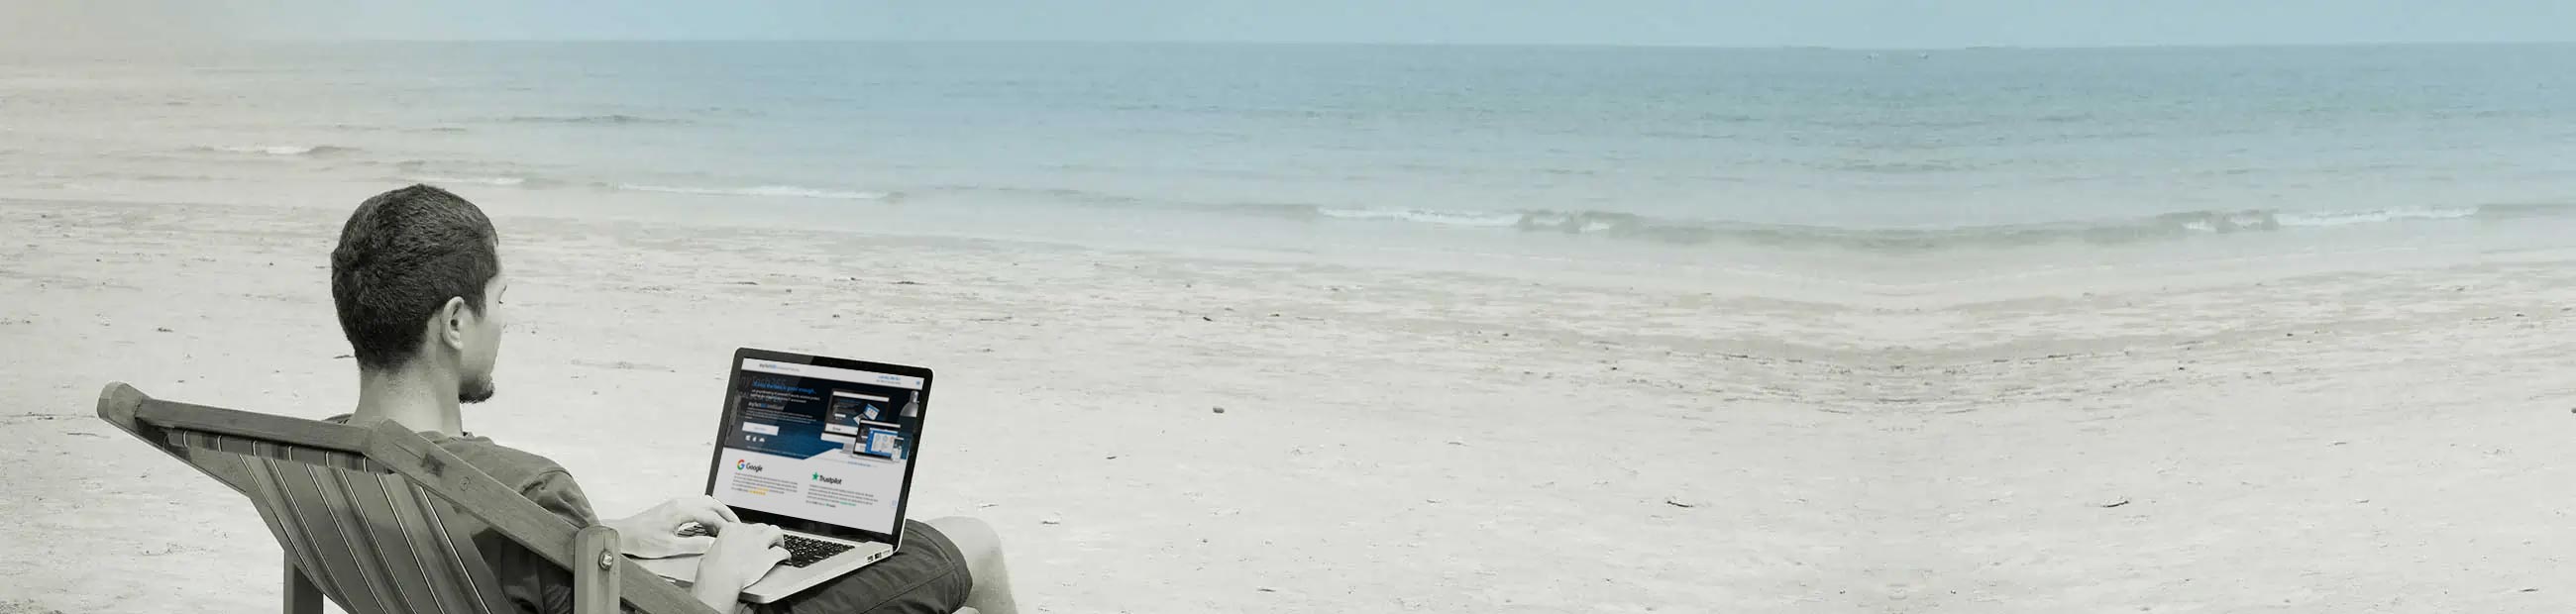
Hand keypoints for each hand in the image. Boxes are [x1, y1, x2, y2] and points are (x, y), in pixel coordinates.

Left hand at [608, 496, 738, 558]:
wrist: (622, 534)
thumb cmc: (641, 540)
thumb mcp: (668, 547)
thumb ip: (693, 544)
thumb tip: (712, 543)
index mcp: (680, 510)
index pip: (711, 515)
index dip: (724, 525)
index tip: (733, 534)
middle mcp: (679, 503)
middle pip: (712, 503)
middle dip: (726, 514)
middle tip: (737, 526)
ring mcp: (676, 503)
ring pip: (705, 502)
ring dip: (718, 512)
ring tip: (726, 526)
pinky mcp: (673, 507)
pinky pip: (697, 505)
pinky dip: (708, 513)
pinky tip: (709, 525)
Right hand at [691, 522, 789, 607]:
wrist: (719, 579)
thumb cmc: (712, 569)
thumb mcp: (712, 550)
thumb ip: (721, 545)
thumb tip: (722, 549)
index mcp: (732, 529)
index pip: (745, 526)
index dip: (750, 533)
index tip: (751, 538)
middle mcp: (747, 533)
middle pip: (762, 527)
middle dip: (765, 533)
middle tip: (767, 541)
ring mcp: (759, 543)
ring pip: (776, 532)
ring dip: (778, 538)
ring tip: (779, 544)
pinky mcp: (768, 557)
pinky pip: (782, 552)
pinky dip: (785, 554)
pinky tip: (786, 557)